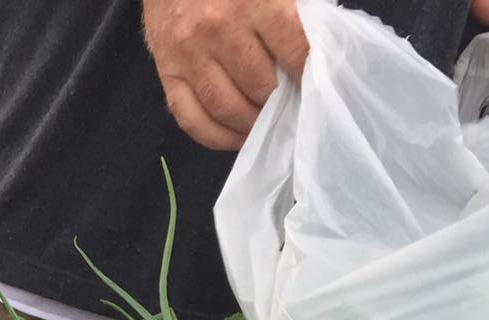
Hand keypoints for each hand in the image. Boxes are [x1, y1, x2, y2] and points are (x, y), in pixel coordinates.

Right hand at [143, 0, 309, 151]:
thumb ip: (292, 7)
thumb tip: (321, 44)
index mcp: (252, 1)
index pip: (293, 50)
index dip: (309, 75)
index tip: (316, 86)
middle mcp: (218, 30)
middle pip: (260, 87)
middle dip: (281, 103)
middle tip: (293, 108)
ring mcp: (189, 54)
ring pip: (226, 109)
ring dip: (251, 124)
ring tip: (267, 124)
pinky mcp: (167, 71)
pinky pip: (190, 118)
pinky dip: (215, 136)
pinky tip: (236, 136)